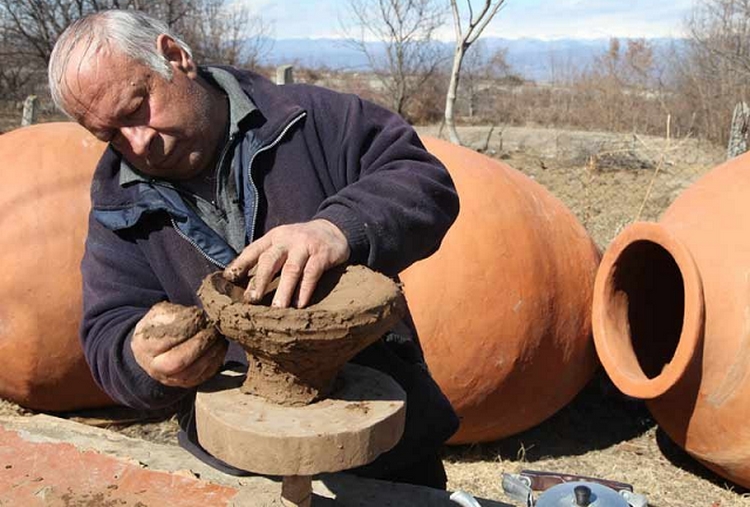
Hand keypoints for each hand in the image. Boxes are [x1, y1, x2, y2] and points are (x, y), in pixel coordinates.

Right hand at [132, 302, 227, 387]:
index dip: (187, 328)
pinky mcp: (185, 383)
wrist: (149, 350)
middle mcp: (155, 367)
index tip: (199, 317)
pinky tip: (220, 347)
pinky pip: (202, 377)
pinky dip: (215, 362)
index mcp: (145, 346)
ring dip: (210, 354)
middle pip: (179, 362)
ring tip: (218, 338)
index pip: (167, 340)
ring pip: (193, 372)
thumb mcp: (158, 314)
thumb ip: (174, 313)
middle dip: (200, 344)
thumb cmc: (157, 327)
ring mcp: (170, 379)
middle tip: (212, 329)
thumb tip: (196, 316)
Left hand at [223, 219, 349, 308]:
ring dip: (283, 290)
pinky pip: (312, 273)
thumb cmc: (302, 243)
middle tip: (251, 300)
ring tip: (277, 309)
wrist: (334, 229)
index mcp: (273, 237)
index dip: (240, 264)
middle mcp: (287, 240)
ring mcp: (305, 246)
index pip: (253, 250)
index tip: (228, 279)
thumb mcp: (282, 243)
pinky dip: (305, 290)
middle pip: (270, 260)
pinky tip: (300, 304)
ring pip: (291, 269)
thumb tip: (244, 284)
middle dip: (260, 281)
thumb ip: (267, 258)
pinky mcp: (322, 254)